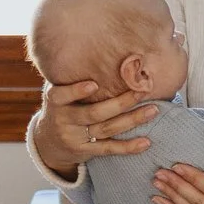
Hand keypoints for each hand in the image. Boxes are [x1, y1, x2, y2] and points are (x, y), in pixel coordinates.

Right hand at [30, 79, 158, 180]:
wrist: (49, 142)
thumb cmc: (63, 106)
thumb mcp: (60, 92)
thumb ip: (73, 77)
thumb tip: (104, 52)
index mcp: (56, 101)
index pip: (62, 95)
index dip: (76, 91)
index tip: (94, 84)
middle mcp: (63, 120)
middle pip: (94, 113)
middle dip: (120, 103)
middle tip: (142, 91)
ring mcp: (74, 137)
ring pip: (106, 129)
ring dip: (132, 120)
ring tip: (153, 110)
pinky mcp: (85, 152)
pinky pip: (109, 149)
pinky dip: (128, 147)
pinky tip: (146, 142)